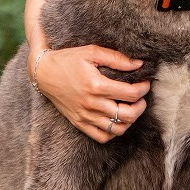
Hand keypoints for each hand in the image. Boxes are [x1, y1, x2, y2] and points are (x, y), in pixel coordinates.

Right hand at [33, 44, 147, 143]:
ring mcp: (85, 116)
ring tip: (131, 108)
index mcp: (96, 85)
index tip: (145, 82)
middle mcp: (91, 104)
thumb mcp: (92, 52)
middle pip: (128, 114)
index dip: (143, 88)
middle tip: (141, 97)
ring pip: (117, 129)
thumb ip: (117, 58)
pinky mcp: (79, 123)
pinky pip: (102, 137)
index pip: (130, 93)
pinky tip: (117, 120)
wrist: (43, 73)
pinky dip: (114, 132)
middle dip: (141, 106)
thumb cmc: (68, 60)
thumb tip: (138, 64)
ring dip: (130, 120)